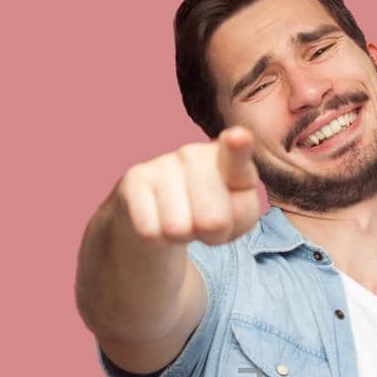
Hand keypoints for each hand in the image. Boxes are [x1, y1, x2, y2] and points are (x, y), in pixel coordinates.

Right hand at [111, 126, 262, 246]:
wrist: (159, 214)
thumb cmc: (210, 213)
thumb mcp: (237, 219)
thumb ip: (242, 215)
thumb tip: (217, 218)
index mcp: (230, 160)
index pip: (236, 153)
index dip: (237, 147)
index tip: (238, 138)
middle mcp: (195, 154)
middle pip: (214, 222)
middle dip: (211, 235)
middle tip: (204, 222)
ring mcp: (163, 163)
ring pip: (177, 229)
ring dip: (182, 236)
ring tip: (182, 220)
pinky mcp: (134, 180)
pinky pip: (149, 231)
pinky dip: (157, 238)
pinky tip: (158, 220)